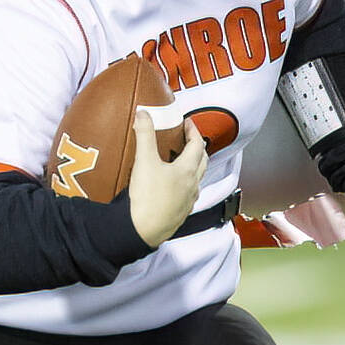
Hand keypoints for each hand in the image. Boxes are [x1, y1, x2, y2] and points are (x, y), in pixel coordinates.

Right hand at [127, 108, 208, 247]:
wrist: (142, 231)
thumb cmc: (147, 198)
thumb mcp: (144, 161)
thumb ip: (144, 134)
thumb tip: (143, 113)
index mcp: (188, 170)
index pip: (198, 144)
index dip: (193, 130)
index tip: (187, 123)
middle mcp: (193, 185)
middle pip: (202, 161)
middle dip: (196, 147)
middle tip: (186, 139)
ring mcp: (188, 201)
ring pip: (196, 179)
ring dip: (192, 166)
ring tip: (179, 160)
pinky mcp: (180, 214)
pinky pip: (188, 194)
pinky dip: (184, 184)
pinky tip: (171, 185)